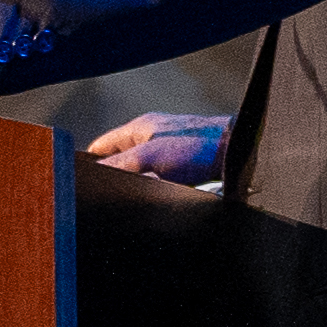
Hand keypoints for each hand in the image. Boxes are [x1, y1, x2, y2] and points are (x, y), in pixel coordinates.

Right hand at [83, 111, 229, 189]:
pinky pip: (161, 183)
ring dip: (140, 187)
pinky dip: (158, 191)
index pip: (101, 147)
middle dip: (116, 179)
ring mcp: (170, 154)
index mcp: (139, 128)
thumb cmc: (200, 145)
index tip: (85, 183)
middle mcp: (153, 139)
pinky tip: (160, 198)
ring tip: (141, 196)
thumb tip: (96, 176)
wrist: (241, 153)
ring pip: (141, 176)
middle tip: (113, 194)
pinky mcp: (186, 170)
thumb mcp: (149, 156)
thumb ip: (118, 164)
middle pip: (120, 164)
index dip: (90, 164)